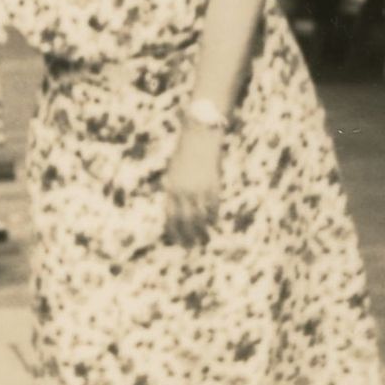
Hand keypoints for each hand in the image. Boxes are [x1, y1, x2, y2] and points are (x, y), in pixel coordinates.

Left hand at [162, 124, 223, 246]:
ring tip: (205, 241)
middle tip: (192, 247)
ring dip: (203, 232)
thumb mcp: (174, 173)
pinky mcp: (213, 186)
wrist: (199, 137)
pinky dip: (213, 218)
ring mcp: (199, 190)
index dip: (174, 233)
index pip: (170, 218)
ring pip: (201, 219)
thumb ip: (175, 193)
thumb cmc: (184, 154)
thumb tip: (178, 214)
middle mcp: (183, 193)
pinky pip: (213, 208)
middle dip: (188, 238)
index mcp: (170, 190)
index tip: (178, 242)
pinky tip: (214, 224)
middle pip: (186, 222)